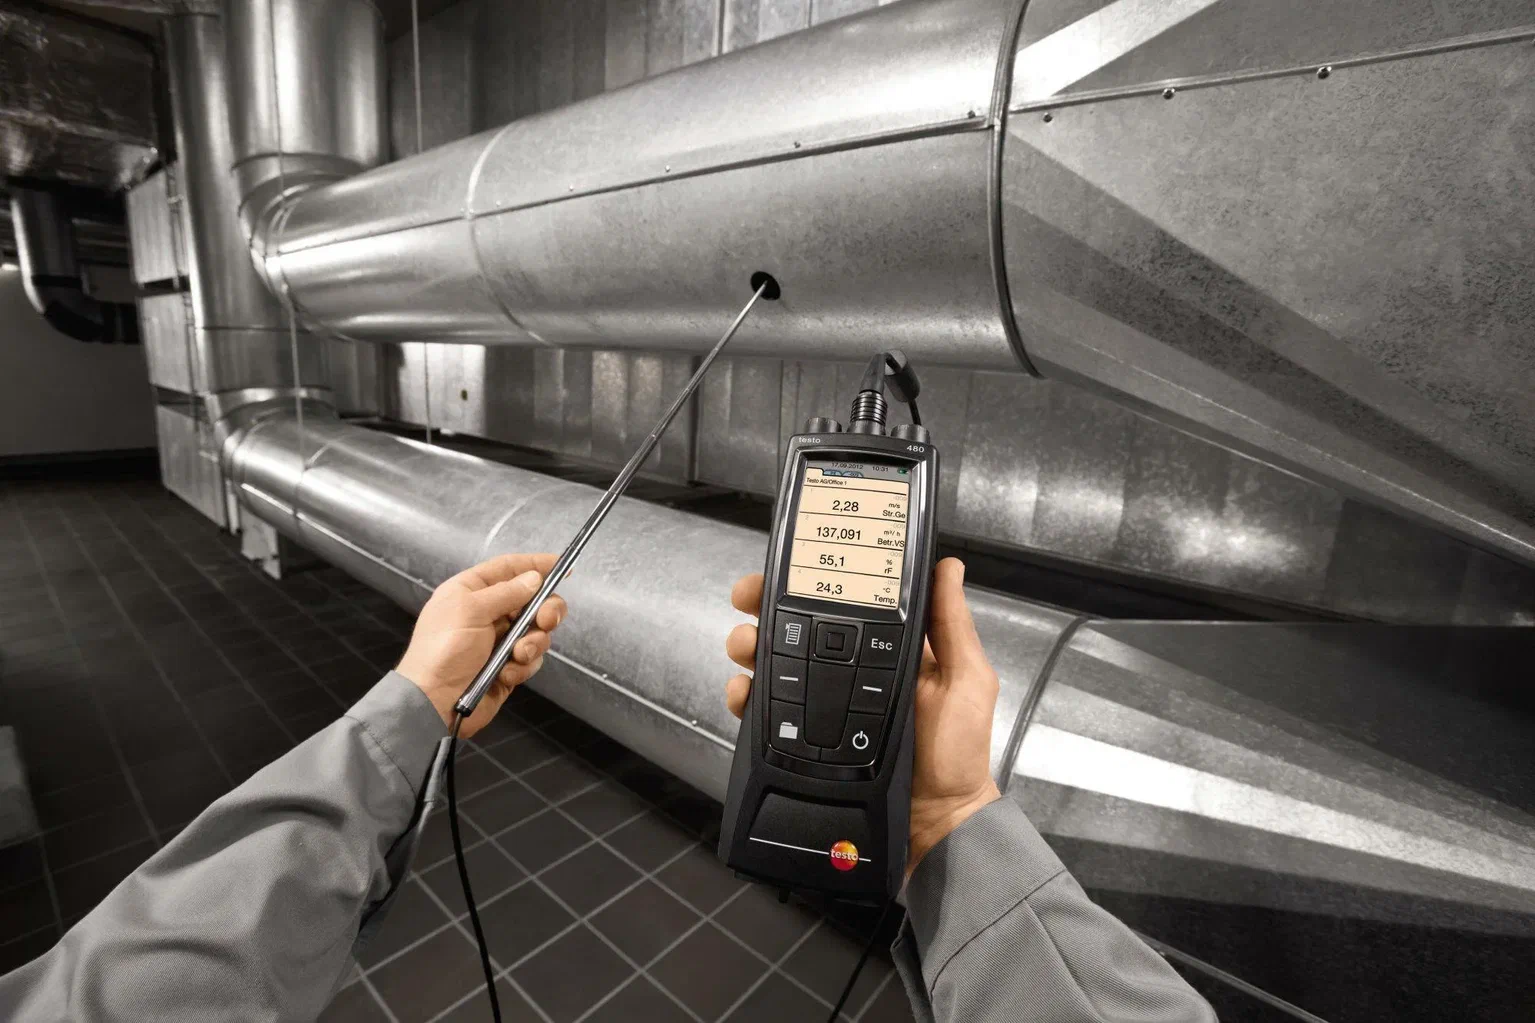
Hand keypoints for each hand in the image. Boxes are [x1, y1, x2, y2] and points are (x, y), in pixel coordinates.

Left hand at [397, 553, 567, 738]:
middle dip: (545, 610)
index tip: (562, 566)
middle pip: (532, 600)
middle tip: (547, 620)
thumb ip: (506, 592)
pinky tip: (506, 674)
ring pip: (537, 631)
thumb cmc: (444, 649)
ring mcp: (499, 640)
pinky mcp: (508, 666)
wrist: (434, 701)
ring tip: (518, 656)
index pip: (509, 568)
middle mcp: (487, 612)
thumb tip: (535, 577)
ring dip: (533, 643)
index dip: (536, 564)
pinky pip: (531, 659)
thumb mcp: (471, 610)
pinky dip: (523, 666)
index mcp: (471, 591)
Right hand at [725, 558, 1000, 870]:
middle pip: (796, 631)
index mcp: (885, 652)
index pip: (841, 608)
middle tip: (747, 602)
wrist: (937, 823)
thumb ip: (953, 626)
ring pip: (773, 667)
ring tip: (745, 647)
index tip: (783, 569)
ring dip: (749, 648)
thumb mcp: (966, 682)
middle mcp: (849, 675)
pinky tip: (743, 692)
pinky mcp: (803, 745)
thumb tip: (948, 567)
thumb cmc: (958, 754)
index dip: (809, 585)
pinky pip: (765, 716)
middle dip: (764, 610)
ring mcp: (823, 710)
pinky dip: (745, 699)